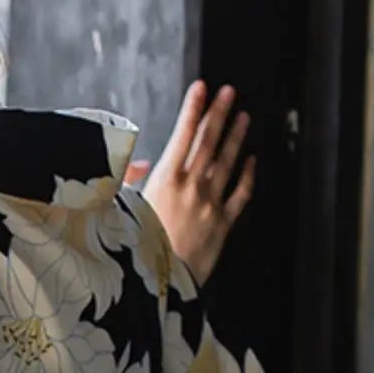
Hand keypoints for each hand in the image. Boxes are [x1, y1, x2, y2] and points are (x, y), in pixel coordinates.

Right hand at [125, 80, 255, 288]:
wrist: (157, 284)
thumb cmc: (135, 247)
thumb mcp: (121, 209)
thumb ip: (129, 182)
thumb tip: (141, 164)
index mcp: (164, 180)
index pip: (184, 135)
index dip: (194, 109)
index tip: (201, 88)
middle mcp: (192, 187)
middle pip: (209, 143)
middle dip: (219, 114)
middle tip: (230, 92)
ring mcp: (210, 205)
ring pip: (228, 163)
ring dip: (237, 138)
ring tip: (245, 117)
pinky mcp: (223, 225)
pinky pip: (240, 195)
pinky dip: (248, 176)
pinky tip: (252, 161)